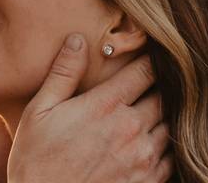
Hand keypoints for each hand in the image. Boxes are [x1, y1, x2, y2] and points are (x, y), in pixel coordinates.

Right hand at [7, 34, 172, 182]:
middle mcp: (130, 129)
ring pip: (170, 125)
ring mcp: (142, 158)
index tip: (152, 51)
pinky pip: (172, 157)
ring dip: (165, 114)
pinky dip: (167, 145)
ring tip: (156, 107)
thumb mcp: (39, 112)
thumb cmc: (36, 162)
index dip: (151, 58)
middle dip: (161, 85)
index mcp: (105, 106)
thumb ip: (62, 74)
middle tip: (158, 78)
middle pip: (163, 96)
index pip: (144, 71)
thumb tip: (78, 39)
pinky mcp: (147, 182)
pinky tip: (154, 141)